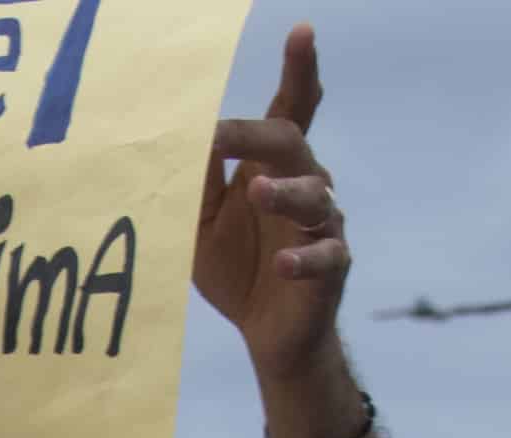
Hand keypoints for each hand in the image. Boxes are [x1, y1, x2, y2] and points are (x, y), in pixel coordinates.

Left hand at [195, 24, 348, 372]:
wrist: (267, 333)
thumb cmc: (238, 267)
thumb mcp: (202, 222)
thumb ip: (197, 181)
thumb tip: (180, 134)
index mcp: (272, 168)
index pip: (289, 111)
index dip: (299, 71)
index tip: (302, 31)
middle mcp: (304, 185)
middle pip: (292, 144)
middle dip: (258, 135)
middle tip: (221, 134)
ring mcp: (321, 226)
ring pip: (314, 196)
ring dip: (283, 192)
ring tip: (257, 192)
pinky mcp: (331, 267)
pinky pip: (326, 255)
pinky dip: (304, 257)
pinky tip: (284, 263)